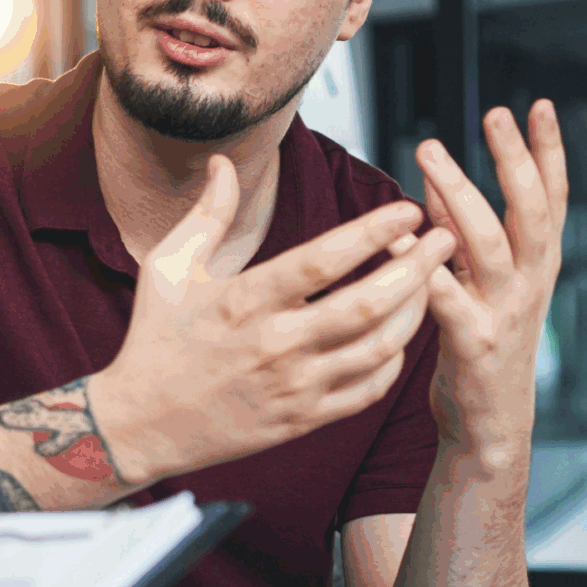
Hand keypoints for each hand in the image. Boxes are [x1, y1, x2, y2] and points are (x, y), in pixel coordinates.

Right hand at [92, 156, 459, 485]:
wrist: (141, 425)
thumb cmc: (154, 339)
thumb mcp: (168, 268)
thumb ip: (206, 214)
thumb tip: (226, 162)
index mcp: (243, 301)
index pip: (322, 262)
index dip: (371, 234)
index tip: (407, 210)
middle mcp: (275, 344)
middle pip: (366, 305)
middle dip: (417, 269)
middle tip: (446, 238)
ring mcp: (294, 386)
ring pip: (378, 348)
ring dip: (416, 311)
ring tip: (434, 280)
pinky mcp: (303, 420)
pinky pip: (368, 389)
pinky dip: (394, 359)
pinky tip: (402, 332)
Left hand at [414, 101, 568, 459]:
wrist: (490, 425)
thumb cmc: (481, 343)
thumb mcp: (480, 280)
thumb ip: (460, 228)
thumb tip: (435, 174)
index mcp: (537, 265)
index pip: (552, 198)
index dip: (549, 152)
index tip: (541, 106)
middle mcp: (530, 282)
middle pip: (529, 211)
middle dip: (514, 159)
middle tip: (496, 112)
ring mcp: (505, 312)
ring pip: (489, 244)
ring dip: (459, 194)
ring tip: (429, 153)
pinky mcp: (474, 343)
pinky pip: (446, 298)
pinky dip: (420, 266)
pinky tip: (396, 238)